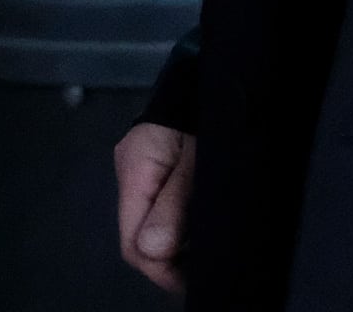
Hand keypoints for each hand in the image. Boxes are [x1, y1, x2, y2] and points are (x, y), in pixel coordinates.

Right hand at [113, 121, 193, 293]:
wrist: (220, 75)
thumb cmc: (209, 114)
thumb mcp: (199, 161)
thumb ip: (174, 204)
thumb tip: (152, 250)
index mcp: (135, 168)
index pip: (132, 241)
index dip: (159, 267)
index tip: (194, 277)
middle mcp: (131, 170)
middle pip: (138, 233)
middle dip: (168, 257)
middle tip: (206, 264)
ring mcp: (142, 166)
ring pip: (150, 222)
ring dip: (175, 241)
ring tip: (207, 245)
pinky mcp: (157, 163)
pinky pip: (160, 206)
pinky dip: (178, 223)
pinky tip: (200, 225)